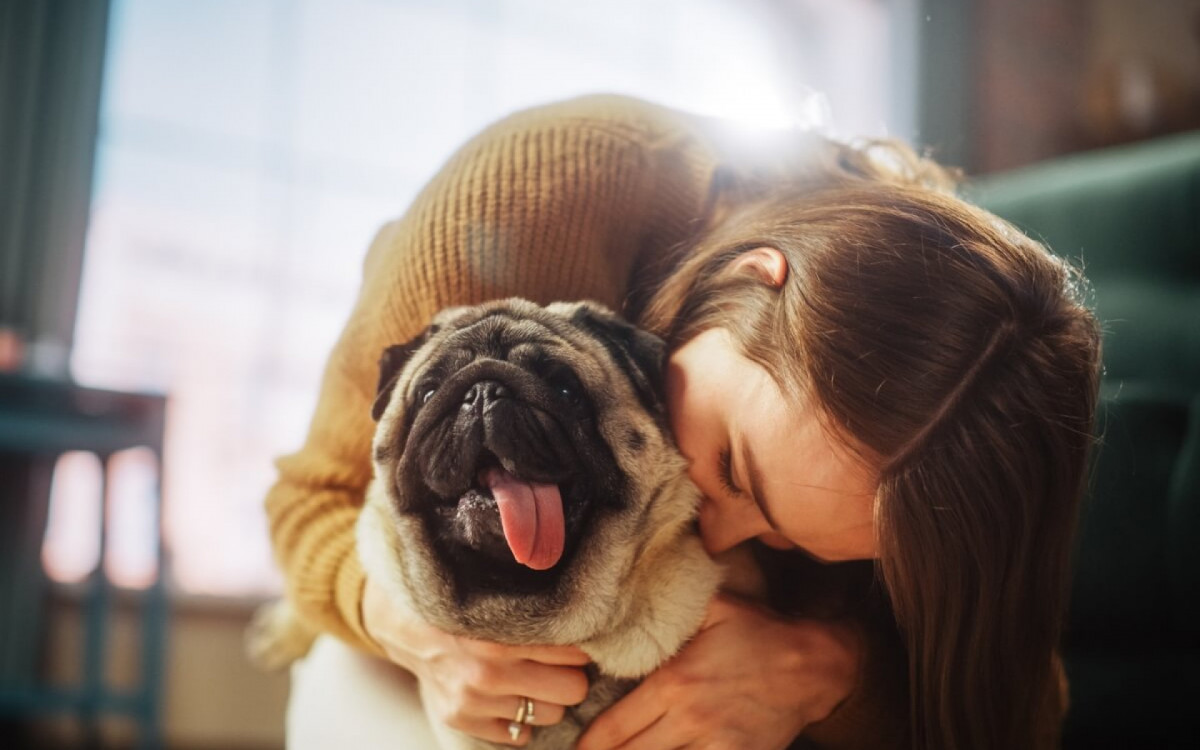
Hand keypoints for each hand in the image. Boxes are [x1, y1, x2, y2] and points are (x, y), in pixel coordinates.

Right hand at [362, 576, 590, 744]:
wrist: (402, 620)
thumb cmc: (459, 600)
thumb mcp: (495, 591)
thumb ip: (536, 605)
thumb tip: (588, 608)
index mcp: (499, 638)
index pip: (574, 654)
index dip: (580, 644)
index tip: (578, 636)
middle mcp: (486, 674)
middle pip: (573, 690)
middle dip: (570, 674)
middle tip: (560, 660)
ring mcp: (472, 702)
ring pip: (551, 714)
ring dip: (547, 696)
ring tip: (533, 675)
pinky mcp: (461, 720)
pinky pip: (520, 735)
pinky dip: (520, 718)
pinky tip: (510, 694)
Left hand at [576, 593, 859, 749]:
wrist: (815, 666)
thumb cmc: (760, 631)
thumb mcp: (714, 605)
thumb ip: (670, 602)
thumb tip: (632, 585)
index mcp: (674, 683)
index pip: (615, 728)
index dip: (589, 744)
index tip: (575, 746)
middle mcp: (689, 720)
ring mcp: (715, 746)